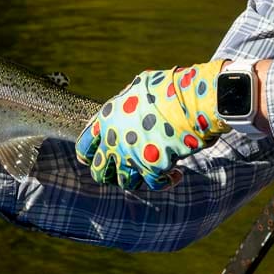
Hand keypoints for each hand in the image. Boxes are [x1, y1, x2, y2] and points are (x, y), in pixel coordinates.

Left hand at [75, 61, 226, 190]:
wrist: (190, 100)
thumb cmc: (167, 88)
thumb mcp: (138, 87)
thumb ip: (126, 103)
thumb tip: (126, 108)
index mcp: (106, 119)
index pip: (83, 146)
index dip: (88, 155)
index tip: (96, 159)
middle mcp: (114, 141)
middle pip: (99, 172)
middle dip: (110, 174)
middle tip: (123, 170)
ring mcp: (131, 157)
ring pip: (124, 182)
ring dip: (138, 178)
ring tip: (151, 168)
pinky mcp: (152, 169)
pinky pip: (155, 186)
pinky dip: (166, 182)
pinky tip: (176, 174)